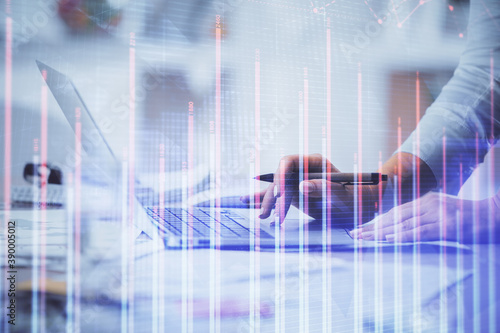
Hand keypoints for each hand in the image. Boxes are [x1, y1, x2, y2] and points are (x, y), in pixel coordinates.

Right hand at [241, 154, 378, 224]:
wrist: (364, 207)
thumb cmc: (358, 198)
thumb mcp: (344, 195)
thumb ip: (325, 189)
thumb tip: (302, 186)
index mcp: (315, 162)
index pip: (288, 162)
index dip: (280, 176)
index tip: (279, 195)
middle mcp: (304, 169)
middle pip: (280, 178)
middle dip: (273, 196)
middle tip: (270, 214)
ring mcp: (299, 181)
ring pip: (277, 189)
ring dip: (268, 203)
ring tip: (262, 217)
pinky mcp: (296, 194)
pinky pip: (278, 196)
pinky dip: (265, 201)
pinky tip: (249, 203)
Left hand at [350, 192, 498, 242]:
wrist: (492, 215)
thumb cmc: (468, 218)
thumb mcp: (441, 212)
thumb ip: (422, 217)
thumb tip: (399, 228)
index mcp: (425, 200)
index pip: (395, 212)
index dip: (377, 221)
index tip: (362, 228)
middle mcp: (427, 204)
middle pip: (394, 217)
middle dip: (372, 227)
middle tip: (355, 234)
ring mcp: (435, 213)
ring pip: (402, 224)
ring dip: (380, 233)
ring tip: (364, 238)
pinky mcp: (444, 225)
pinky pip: (418, 232)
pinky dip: (401, 236)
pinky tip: (388, 240)